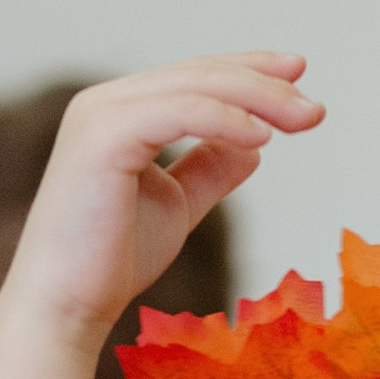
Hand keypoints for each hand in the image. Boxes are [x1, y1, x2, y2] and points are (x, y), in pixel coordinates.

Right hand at [5, 57, 322, 350]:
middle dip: (264, 85)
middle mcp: (107, 101)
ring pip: (195, 86)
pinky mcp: (104, 137)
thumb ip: (209, 169)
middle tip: (314, 109)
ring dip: (257, 99)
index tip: (299, 76)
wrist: (65, 306)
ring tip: (303, 120)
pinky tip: (262, 139)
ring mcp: (102, 113)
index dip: (249, 71)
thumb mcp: (176, 206)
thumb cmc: (111, 263)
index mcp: (121, 112)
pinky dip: (225, 120)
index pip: (195, 77)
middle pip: (201, 74)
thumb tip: (255, 147)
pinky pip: (179, 113)